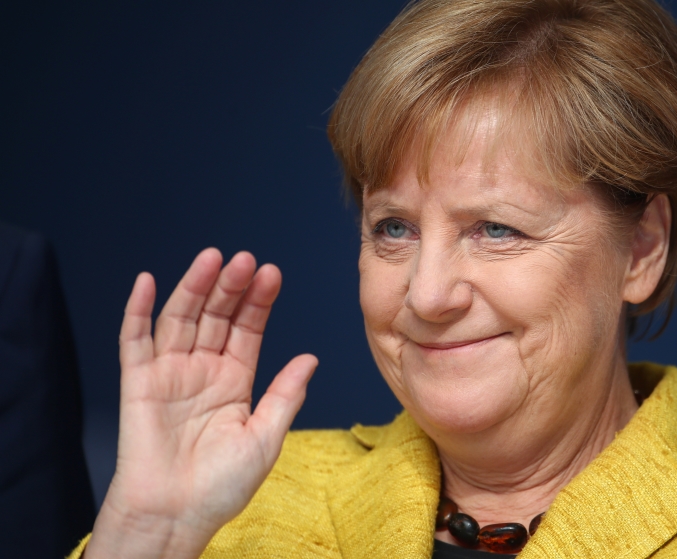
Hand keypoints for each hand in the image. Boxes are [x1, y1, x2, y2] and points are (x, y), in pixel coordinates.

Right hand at [86, 249, 317, 558]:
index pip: (248, 329)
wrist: (176, 516)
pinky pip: (134, 342)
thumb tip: (311, 358)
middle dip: (230, 287)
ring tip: (211, 259)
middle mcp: (203, 371)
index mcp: (235, 381)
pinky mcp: (137, 384)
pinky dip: (137, 311)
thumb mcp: (266, 437)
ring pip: (181, 319)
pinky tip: (147, 281)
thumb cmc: (221, 487)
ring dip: (193, 288)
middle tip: (245, 260)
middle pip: (216, 317)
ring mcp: (169, 374)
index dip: (259, 302)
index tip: (272, 274)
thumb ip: (285, 394)